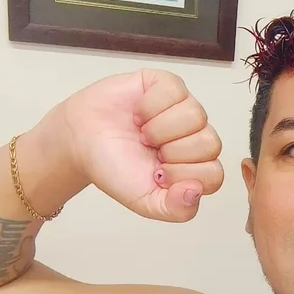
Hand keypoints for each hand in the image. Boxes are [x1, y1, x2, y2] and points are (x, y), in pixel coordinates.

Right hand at [54, 70, 224, 222]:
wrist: (79, 142)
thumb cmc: (113, 168)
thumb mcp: (144, 202)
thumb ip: (175, 209)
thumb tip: (196, 191)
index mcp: (194, 167)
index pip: (213, 174)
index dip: (183, 176)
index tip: (157, 175)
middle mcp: (194, 137)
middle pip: (210, 144)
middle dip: (172, 152)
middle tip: (149, 152)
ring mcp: (183, 108)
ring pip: (196, 116)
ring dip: (160, 129)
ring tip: (142, 133)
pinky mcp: (167, 85)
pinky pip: (175, 91)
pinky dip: (150, 106)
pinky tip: (138, 114)